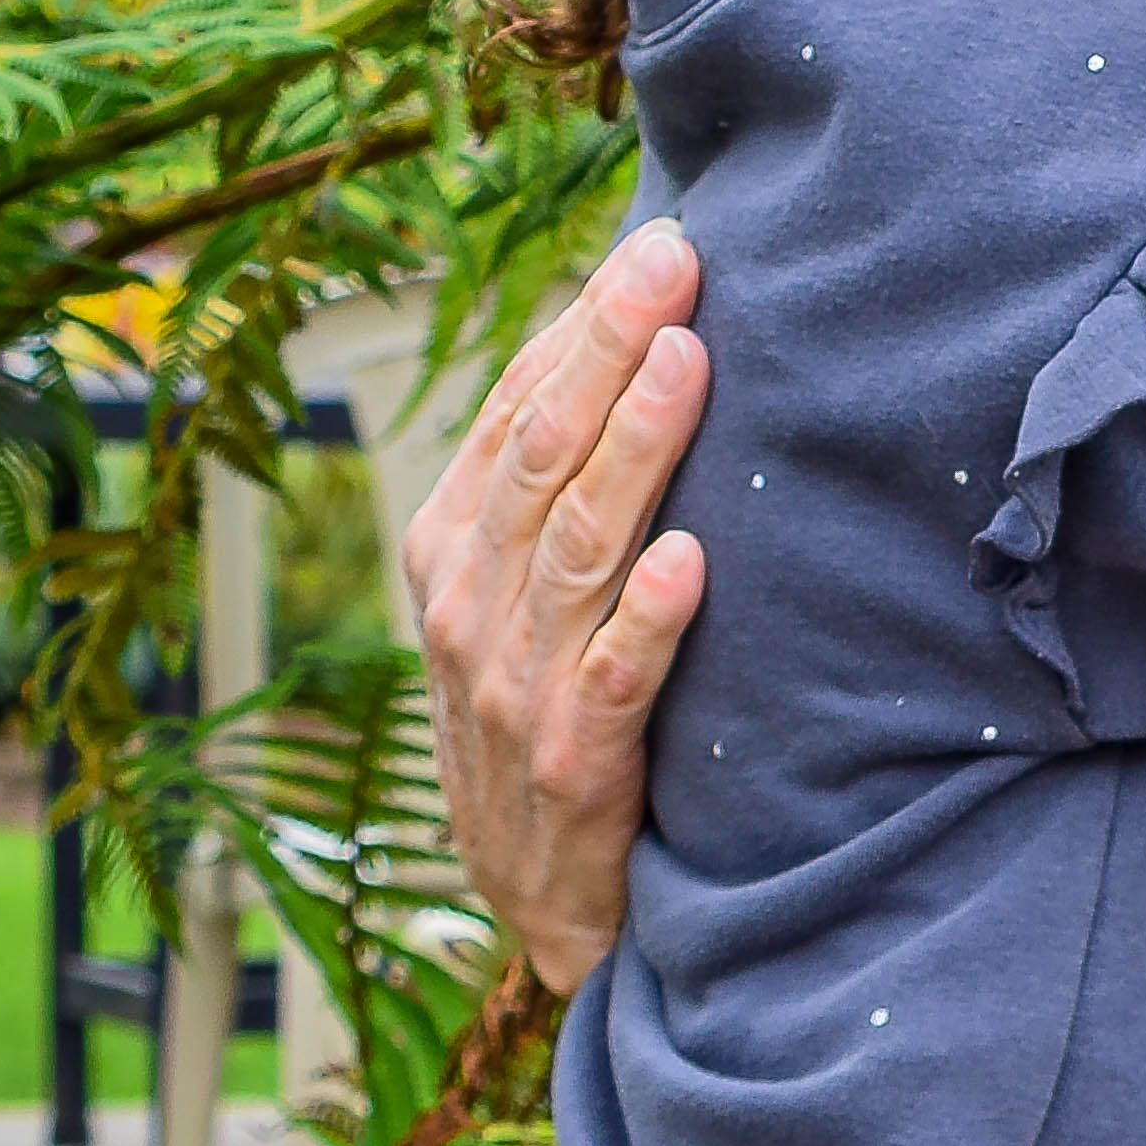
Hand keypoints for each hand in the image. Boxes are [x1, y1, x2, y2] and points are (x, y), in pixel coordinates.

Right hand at [401, 217, 712, 989]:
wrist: (546, 900)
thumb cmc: (550, 715)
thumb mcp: (522, 598)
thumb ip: (556, 491)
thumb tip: (635, 347)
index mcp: (454, 549)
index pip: (517, 411)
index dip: (584, 325)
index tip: (660, 245)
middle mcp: (471, 605)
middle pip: (543, 455)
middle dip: (611, 348)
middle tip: (679, 262)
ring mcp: (516, 684)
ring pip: (577, 546)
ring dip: (635, 449)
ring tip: (691, 363)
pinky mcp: (577, 760)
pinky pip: (615, 677)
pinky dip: (649, 619)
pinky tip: (689, 560)